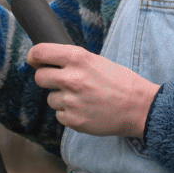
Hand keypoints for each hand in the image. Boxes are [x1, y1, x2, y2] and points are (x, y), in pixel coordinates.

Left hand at [28, 44, 160, 137]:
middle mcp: (71, 78)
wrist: (139, 106)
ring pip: (50, 99)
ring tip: (83, 98)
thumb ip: (73, 61)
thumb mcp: (96, 61)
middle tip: (62, 82)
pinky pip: (60, 115)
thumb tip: (49, 63)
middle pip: (39, 77)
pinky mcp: (73, 120)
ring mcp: (71, 101)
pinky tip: (86, 110)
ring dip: (62, 99)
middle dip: (47, 79)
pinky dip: (69, 113)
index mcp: (77, 58)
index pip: (40, 52)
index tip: (34, 60)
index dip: (34, 56)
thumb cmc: (121, 81)